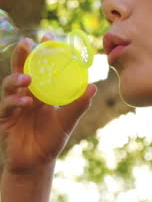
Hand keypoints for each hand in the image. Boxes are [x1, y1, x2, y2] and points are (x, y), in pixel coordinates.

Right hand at [0, 36, 96, 173]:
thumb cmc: (51, 140)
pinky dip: (15, 102)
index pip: (40, 66)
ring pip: (9, 84)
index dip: (43, 51)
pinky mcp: (5, 118)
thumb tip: (93, 87)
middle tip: (27, 43)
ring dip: (17, 78)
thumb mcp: (67, 121)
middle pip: (20, 68)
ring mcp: (13, 105)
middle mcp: (26, 94)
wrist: (36, 164)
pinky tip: (26, 103)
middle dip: (22, 54)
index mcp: (41, 90)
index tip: (49, 36)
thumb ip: (78, 105)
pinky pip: (7, 105)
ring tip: (28, 79)